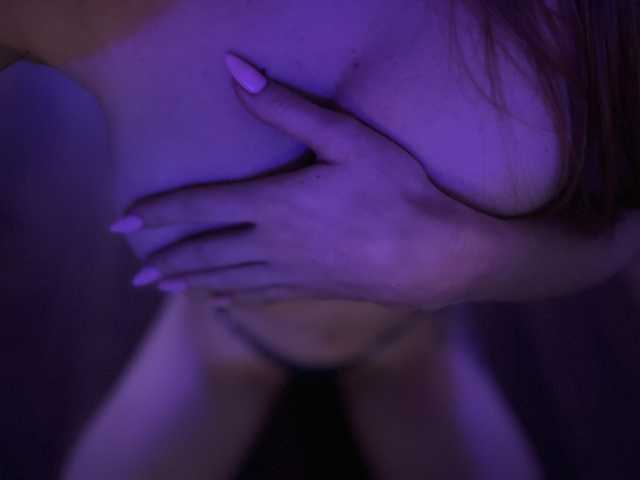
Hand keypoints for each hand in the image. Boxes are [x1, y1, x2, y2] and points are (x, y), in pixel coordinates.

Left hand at [109, 52, 479, 310]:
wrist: (435, 254)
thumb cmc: (397, 190)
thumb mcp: (347, 139)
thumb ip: (288, 108)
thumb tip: (236, 70)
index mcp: (275, 203)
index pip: (200, 207)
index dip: (158, 213)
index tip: (123, 223)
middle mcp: (274, 243)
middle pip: (206, 251)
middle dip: (167, 258)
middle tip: (134, 272)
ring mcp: (292, 271)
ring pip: (227, 278)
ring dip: (191, 281)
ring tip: (162, 287)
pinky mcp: (312, 288)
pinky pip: (260, 294)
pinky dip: (233, 297)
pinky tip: (220, 303)